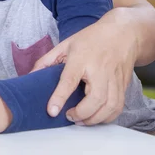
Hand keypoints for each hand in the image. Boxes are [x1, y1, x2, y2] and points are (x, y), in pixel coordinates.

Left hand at [31, 9, 136, 125]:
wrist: (122, 34)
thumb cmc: (91, 39)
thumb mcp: (65, 45)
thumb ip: (46, 61)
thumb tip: (31, 75)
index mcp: (81, 59)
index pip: (69, 81)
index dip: (59, 97)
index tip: (52, 111)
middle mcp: (100, 70)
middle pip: (95, 99)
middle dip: (81, 114)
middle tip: (69, 116)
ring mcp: (114, 79)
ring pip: (109, 107)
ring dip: (94, 119)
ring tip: (80, 120)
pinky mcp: (123, 86)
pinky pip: (118, 107)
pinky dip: (107, 117)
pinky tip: (96, 117)